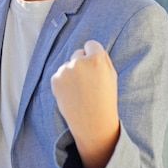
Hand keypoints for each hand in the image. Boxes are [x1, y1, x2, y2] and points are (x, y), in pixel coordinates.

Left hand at [51, 40, 119, 167]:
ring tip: (80, 91)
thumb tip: (89, 46)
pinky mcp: (55, 79)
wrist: (92, 123)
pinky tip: (72, 94)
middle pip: (78, 53)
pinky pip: (60, 75)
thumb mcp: (111, 76)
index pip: (91, 45)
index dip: (93, 55)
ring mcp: (65, 70)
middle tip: (88, 82)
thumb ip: (102, 58)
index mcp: (96, 59)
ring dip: (72, 74)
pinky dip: (64, 82)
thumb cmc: (105, 99)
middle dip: (82, 63)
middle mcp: (79, 62)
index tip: (95, 66)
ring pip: (68, 65)